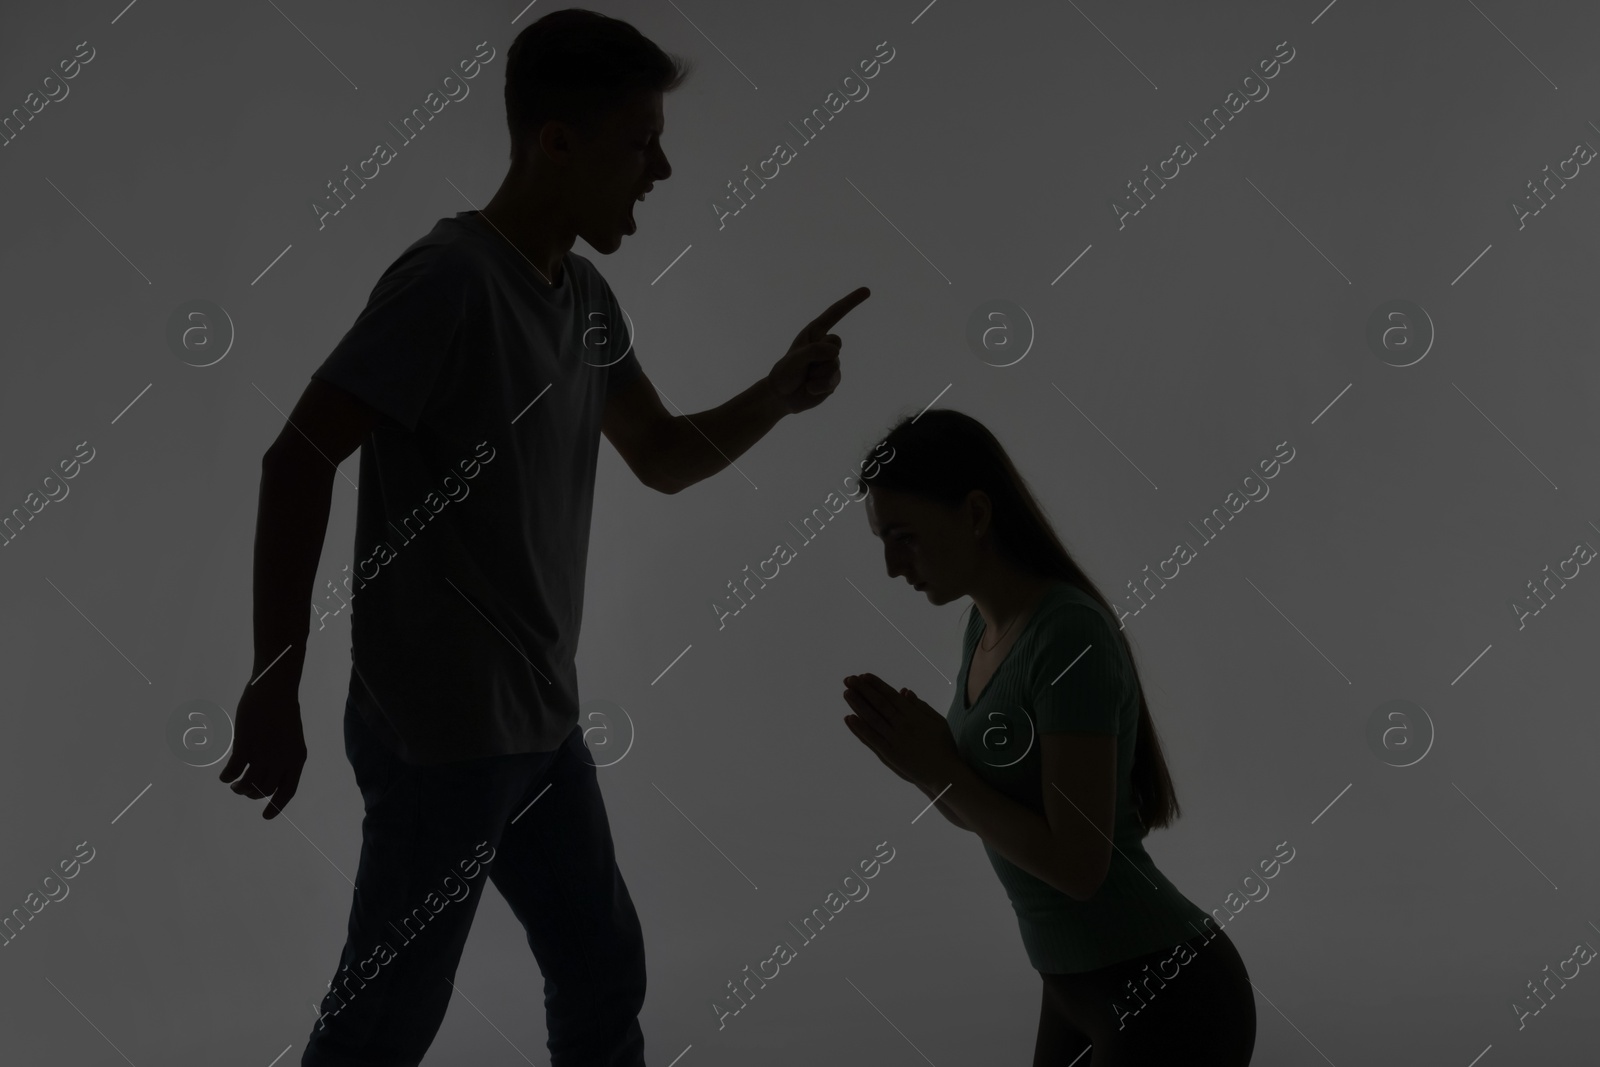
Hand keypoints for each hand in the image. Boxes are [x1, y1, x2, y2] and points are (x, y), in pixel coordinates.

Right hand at [218, 674, 306, 819]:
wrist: (275, 689)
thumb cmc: (282, 711)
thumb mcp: (290, 737)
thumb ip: (282, 757)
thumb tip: (264, 775)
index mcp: (298, 758)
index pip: (288, 791)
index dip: (276, 806)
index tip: (265, 816)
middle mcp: (282, 760)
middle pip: (265, 790)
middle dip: (252, 794)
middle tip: (242, 789)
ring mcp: (263, 754)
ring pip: (249, 785)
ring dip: (239, 788)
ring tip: (234, 785)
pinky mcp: (245, 746)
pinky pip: (232, 771)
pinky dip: (226, 777)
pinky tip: (224, 775)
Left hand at [766, 287, 870, 413]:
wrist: (783, 396)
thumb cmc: (785, 372)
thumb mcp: (795, 358)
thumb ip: (813, 351)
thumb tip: (835, 353)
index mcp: (815, 332)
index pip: (835, 313)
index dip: (851, 302)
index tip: (867, 290)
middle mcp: (825, 345)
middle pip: (836, 343)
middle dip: (819, 355)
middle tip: (804, 365)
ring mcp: (832, 362)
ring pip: (834, 365)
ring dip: (816, 374)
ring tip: (805, 377)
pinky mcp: (834, 379)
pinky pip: (832, 381)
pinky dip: (818, 387)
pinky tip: (810, 388)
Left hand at [841, 673, 960, 789]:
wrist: (944, 773)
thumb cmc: (944, 746)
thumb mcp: (937, 721)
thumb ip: (920, 706)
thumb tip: (904, 690)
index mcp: (914, 715)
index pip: (891, 696)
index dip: (877, 685)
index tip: (864, 676)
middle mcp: (903, 725)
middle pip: (879, 704)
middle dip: (863, 690)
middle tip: (849, 679)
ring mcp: (895, 740)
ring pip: (873, 718)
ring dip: (858, 705)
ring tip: (846, 693)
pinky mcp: (890, 754)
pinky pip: (872, 738)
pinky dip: (859, 728)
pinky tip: (849, 718)